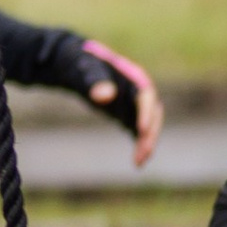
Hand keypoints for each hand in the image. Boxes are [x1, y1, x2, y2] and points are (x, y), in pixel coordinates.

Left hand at [79, 40, 163, 169]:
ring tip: (139, 163)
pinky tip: (137, 162)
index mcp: (133, 76)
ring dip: (146, 143)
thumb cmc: (80, 63)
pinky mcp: (127, 114)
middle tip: (144, 152)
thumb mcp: (85, 70)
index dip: (146, 112)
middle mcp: (138, 91)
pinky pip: (137, 131)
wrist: (74, 65)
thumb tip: (105, 95)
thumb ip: (95, 81)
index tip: (141, 129)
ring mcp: (133, 104)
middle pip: (152, 113)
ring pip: (147, 125)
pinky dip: (139, 145)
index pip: (146, 96)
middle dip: (150, 133)